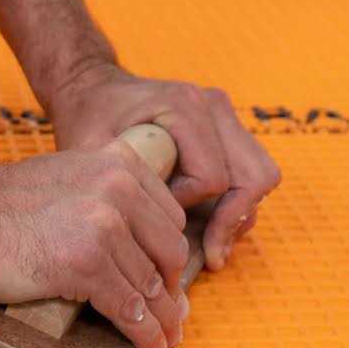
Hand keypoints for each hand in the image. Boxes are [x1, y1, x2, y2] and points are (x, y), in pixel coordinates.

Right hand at [0, 142, 190, 347]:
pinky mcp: (84, 263)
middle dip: (172, 293)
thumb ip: (101, 199)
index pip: (168, 220)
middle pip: (168, 253)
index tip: (165, 284)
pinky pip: (129, 308)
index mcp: (118, 165)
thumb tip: (129, 248)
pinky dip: (143, 334)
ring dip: (161, 321)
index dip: (169, 260)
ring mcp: (104, 226)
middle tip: (171, 319)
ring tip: (164, 341)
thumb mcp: (64, 179)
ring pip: (151, 286)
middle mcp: (119, 190)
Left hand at [47, 62, 281, 270]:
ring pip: (260, 176)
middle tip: (210, 257)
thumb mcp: (93, 155)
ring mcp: (224, 115)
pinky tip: (211, 227)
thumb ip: (122, 188)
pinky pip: (251, 172)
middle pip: (254, 177)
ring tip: (212, 247)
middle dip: (232, 222)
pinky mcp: (226, 128)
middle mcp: (213, 106)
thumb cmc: (88, 121)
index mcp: (183, 108)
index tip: (154, 220)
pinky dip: (237, 203)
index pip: (212, 180)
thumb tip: (149, 242)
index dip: (187, 210)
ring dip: (239, 215)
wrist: (92, 89)